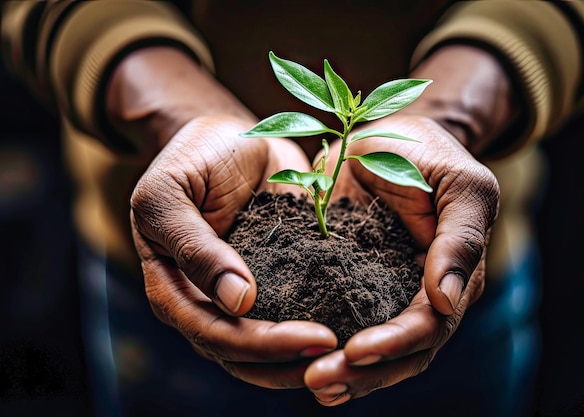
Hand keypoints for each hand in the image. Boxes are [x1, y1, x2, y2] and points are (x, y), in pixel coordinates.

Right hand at [130, 115, 336, 387]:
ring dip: (306, 356)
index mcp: (174, 288)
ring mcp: (241, 295)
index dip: (260, 344)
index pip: (213, 333)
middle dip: (289, 359)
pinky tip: (357, 324)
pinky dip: (322, 322)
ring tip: (352, 352)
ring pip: (269, 348)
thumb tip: (237, 302)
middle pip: (243, 354)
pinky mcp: (276, 280)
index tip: (312, 336)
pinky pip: (295, 311)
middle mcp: (206, 302)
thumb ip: (195, 246)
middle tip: (339, 350)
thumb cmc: (192, 157)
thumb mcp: (173, 193)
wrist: (229, 136)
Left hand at [304, 114, 498, 404]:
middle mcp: (418, 296)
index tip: (356, 351)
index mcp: (452, 278)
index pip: (428, 326)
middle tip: (319, 381)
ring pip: (370, 351)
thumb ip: (460, 240)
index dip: (395, 343)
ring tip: (309, 383)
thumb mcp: (461, 187)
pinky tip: (295, 363)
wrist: (389, 140)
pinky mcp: (347, 282)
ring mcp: (382, 293)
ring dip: (342, 373)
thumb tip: (448, 301)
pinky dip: (321, 346)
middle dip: (362, 373)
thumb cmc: (431, 157)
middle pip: (398, 353)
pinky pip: (338, 321)